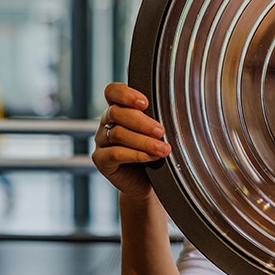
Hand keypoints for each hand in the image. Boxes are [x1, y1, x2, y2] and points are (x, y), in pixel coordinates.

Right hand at [91, 82, 170, 199]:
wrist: (147, 182)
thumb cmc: (154, 152)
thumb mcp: (157, 132)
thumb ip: (158, 118)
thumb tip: (174, 108)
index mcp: (119, 108)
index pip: (113, 92)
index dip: (126, 94)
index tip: (145, 103)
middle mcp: (107, 122)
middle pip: (117, 112)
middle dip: (142, 122)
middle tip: (161, 132)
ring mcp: (102, 141)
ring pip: (118, 134)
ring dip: (144, 141)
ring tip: (163, 149)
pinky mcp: (101, 160)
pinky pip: (115, 153)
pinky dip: (136, 154)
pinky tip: (150, 157)